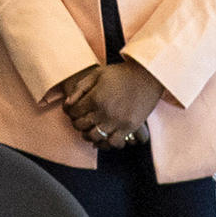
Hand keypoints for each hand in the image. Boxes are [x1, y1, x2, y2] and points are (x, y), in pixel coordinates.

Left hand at [49, 56, 168, 148]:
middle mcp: (104, 112)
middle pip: (81, 126)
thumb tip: (68, 104)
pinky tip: (106, 136)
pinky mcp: (129, 127)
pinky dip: (107, 142)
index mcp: (94, 98)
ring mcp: (117, 121)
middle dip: (77, 123)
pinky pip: (114, 143)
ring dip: (89, 134)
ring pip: (94, 137)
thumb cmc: (121, 74)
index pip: (72, 112)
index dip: (69, 112)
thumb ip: (80, 88)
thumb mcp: (97, 74)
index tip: (73, 110)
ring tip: (91, 129)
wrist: (147, 76)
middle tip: (81, 119)